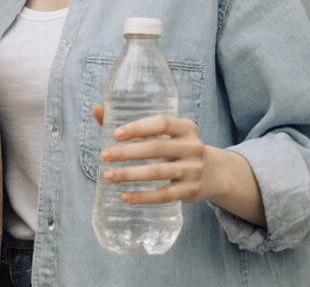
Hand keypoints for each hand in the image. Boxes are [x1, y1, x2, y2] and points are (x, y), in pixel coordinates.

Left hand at [91, 105, 219, 205]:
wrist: (212, 173)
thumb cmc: (176, 147)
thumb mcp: (165, 133)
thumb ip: (134, 124)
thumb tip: (97, 110)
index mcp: (185, 127)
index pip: (161, 123)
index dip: (138, 128)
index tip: (115, 134)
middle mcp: (192, 147)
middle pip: (156, 149)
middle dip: (126, 153)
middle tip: (103, 157)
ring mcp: (193, 170)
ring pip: (157, 173)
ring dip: (130, 175)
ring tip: (108, 176)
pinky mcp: (190, 191)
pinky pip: (164, 195)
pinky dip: (142, 197)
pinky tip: (124, 197)